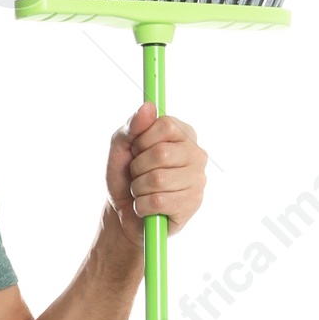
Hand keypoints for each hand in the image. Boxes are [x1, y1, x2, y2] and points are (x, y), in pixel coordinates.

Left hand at [106, 101, 206, 240]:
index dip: (142, 139)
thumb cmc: (125, 177)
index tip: (137, 150)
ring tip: (141, 191)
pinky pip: (158, 201)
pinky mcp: (192, 205)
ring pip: (158, 179)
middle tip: (137, 175)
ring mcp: (197, 180)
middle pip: (161, 153)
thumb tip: (148, 106)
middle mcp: (196, 154)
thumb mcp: (121, 148)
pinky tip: (146, 208)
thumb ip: (132, 126)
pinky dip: (141, 206)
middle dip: (138, 167)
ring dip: (138, 188)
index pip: (166, 124)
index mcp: (183, 134)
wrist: (123, 213)